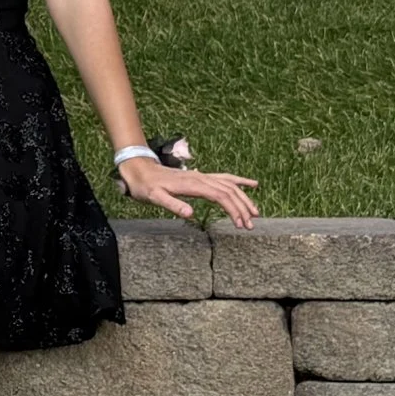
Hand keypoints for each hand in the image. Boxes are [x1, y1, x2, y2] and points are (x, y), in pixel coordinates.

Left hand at [120, 156, 259, 227]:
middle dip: (242, 208)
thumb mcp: (154, 197)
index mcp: (193, 184)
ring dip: (244, 198)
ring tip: (255, 213)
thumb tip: (190, 214)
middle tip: (250, 225)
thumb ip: (172, 204)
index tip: (240, 224)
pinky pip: (225, 178)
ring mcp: (202, 176)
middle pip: (229, 191)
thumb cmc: (145, 186)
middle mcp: (201, 178)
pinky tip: (252, 184)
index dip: (233, 210)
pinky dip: (239, 181)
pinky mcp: (201, 177)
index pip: (221, 196)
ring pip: (230, 185)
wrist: (139, 170)